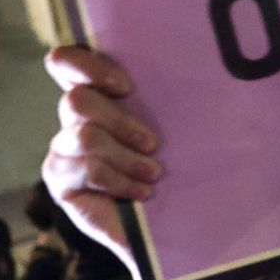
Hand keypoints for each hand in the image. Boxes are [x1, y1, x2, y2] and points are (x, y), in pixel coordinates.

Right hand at [41, 46, 230, 279]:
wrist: (171, 219)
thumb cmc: (180, 162)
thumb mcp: (179, 127)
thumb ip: (174, 97)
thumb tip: (218, 63)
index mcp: (99, 93)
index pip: (67, 60)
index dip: (87, 64)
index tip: (127, 87)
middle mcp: (75, 118)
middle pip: (76, 100)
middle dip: (120, 120)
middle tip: (154, 143)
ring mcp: (63, 149)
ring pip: (84, 136)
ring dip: (125, 156)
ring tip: (154, 173)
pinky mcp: (61, 181)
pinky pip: (86, 170)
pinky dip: (119, 181)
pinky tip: (142, 193)